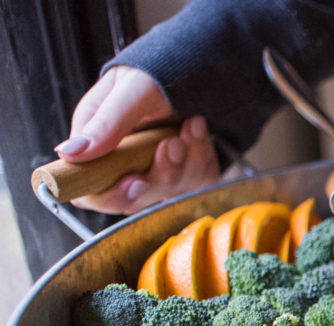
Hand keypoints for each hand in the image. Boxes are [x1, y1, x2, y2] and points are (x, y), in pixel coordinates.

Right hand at [55, 66, 219, 213]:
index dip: (112, 194)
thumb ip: (105, 123)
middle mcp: (127, 160)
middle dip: (161, 174)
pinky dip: (203, 154)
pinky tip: (198, 129)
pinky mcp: (187, 168)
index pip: (94, 192)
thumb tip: (69, 153)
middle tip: (172, 144)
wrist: (198, 60)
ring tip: (191, 124)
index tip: (134, 180)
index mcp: (99, 144)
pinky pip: (198, 178)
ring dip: (187, 159)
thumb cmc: (157, 70)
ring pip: (173, 189)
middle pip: (138, 196)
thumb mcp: (131, 91)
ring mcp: (159, 167)